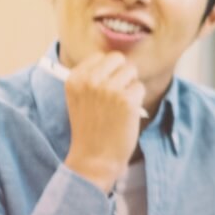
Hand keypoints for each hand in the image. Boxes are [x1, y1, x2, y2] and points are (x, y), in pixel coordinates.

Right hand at [60, 52, 144, 190]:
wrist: (94, 158)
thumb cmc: (90, 129)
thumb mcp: (79, 99)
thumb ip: (91, 78)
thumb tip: (115, 59)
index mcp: (75, 79)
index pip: (100, 56)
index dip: (108, 70)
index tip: (105, 86)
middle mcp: (90, 80)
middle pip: (118, 59)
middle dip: (122, 74)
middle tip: (117, 95)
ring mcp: (109, 89)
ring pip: (132, 72)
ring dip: (130, 87)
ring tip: (120, 106)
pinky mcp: (126, 100)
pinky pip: (140, 88)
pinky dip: (137, 100)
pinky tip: (126, 114)